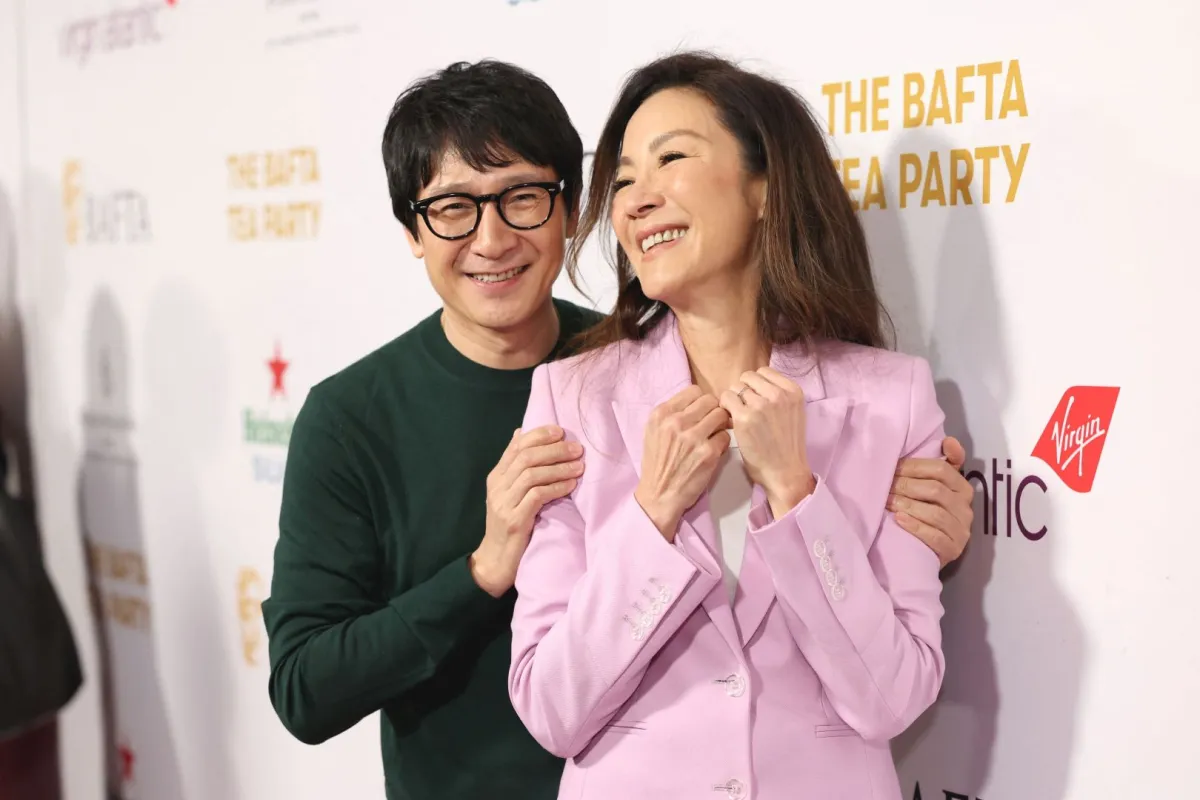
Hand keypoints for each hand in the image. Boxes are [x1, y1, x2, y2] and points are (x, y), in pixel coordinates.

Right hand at [471, 426, 583, 596]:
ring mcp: (504, 503)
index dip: (539, 435)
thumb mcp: (510, 493)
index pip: (516, 446)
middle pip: (526, 457)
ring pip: (531, 474)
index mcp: (496, 477)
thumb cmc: (509, 524)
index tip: (560, 431)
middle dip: (554, 450)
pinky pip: (537, 496)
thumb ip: (516, 466)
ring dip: (559, 468)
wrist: (495, 561)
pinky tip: (570, 486)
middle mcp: (497, 487)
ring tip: (579, 466)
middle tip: (577, 448)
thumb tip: (522, 432)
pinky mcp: (515, 520)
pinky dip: (556, 488)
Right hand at [634, 386, 730, 540]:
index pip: (694, 391)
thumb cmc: (657, 463)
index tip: (701, 412)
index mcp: (661, 414)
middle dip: (713, 411)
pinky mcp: (708, 453)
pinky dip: (722, 443)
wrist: (659, 495)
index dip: (701, 401)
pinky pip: (726, 436)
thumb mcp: (653, 431)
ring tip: (712, 436)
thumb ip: (671, 414)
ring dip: (720, 425)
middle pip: (710, 400)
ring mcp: (693, 437)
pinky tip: (713, 450)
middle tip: (711, 424)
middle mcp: (676, 422)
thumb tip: (696, 401)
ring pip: (721, 415)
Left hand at [719, 367, 814, 518]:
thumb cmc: (786, 445)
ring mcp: (761, 405)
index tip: (755, 401)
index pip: (763, 372)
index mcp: (792, 391)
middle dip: (743, 392)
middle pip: (747, 378)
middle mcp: (778, 394)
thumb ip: (777, 395)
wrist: (786, 472)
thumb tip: (752, 385)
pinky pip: (726, 399)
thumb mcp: (792, 412)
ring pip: (735, 388)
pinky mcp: (745, 417)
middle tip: (745, 410)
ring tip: (739, 417)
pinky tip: (732, 422)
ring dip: (733, 401)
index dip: (755, 386)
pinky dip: (725, 408)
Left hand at [888, 436, 974, 567]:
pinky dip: (915, 527)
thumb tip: (948, 440)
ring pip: (935, 513)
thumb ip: (944, 464)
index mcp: (963, 488)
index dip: (914, 466)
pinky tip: (899, 520)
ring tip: (887, 501)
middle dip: (906, 485)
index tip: (893, 466)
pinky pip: (934, 537)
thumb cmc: (930, 511)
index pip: (942, 470)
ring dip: (907, 505)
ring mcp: (961, 531)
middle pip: (936, 490)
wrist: (931, 551)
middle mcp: (966, 509)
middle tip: (885, 485)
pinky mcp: (953, 550)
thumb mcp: (938, 487)